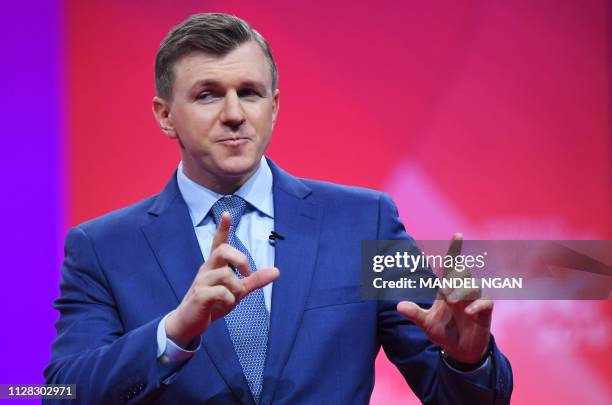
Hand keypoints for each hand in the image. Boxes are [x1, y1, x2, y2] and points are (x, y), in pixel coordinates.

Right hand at [165, 212, 279, 347]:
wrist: (189, 323)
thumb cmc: (213, 304)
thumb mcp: (237, 292)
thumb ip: (254, 280)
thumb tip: (277, 271)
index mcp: (215, 265)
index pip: (218, 242)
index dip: (223, 228)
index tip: (227, 214)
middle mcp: (207, 269)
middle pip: (224, 251)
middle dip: (241, 260)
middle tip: (247, 274)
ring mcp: (201, 281)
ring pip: (226, 274)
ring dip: (237, 288)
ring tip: (232, 299)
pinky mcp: (199, 295)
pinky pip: (221, 292)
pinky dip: (229, 300)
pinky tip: (224, 305)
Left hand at [397, 233, 492, 364]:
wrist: (459, 351)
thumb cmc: (443, 332)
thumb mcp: (426, 323)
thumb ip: (415, 314)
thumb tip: (399, 306)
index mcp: (447, 288)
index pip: (452, 265)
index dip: (455, 249)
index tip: (457, 234)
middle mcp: (461, 291)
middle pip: (463, 271)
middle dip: (455, 276)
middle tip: (444, 291)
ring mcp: (474, 301)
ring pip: (474, 285)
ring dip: (463, 291)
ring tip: (452, 302)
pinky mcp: (485, 312)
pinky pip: (486, 301)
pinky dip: (478, 305)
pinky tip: (468, 312)